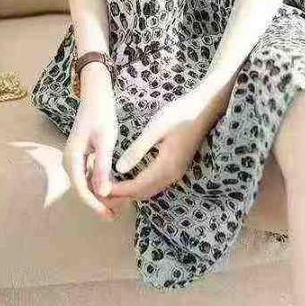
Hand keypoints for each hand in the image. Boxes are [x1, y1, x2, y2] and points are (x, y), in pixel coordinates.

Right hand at [62, 62, 129, 220]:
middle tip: (116, 214)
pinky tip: (113, 187)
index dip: (95, 205)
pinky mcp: (82, 155)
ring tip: (117, 205)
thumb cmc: (101, 114)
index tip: (109, 216)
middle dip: (98, 202)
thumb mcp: (105, 141)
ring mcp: (75, 158)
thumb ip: (102, 166)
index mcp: (72, 158)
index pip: (82, 189)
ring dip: (99, 194)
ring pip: (86, 183)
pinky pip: (88, 174)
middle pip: (82, 189)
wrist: (95, 94)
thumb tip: (103, 192)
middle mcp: (70, 161)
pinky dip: (100, 182)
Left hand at [109, 87, 220, 201]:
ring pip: (149, 191)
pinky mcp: (177, 167)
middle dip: (121, 196)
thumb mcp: (155, 128)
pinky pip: (155, 184)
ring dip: (130, 193)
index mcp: (165, 167)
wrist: (206, 108)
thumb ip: (137, 149)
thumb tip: (118, 169)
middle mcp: (172, 175)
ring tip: (111, 189)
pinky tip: (129, 179)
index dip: (117, 190)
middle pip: (143, 194)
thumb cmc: (180, 114)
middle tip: (100, 194)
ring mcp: (176, 172)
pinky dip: (139, 186)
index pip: (136, 187)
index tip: (99, 189)